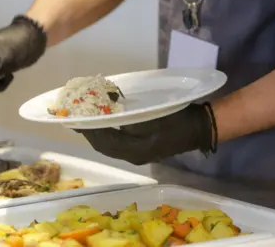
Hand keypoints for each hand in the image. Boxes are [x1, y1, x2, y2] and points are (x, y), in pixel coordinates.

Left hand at [76, 103, 216, 164]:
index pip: (104, 142)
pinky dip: (107, 135)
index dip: (89, 131)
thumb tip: (109, 119)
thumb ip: (131, 122)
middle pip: (104, 147)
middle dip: (89, 134)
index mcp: (136, 151)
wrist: (200, 129)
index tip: (76, 118)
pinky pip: (117, 144)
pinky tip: (103, 124)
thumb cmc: (179, 120)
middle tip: (74, 119)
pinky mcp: (141, 149)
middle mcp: (133, 157)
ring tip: (85, 121)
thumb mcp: (154, 117)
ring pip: (109, 147)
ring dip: (97, 134)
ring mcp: (137, 155)